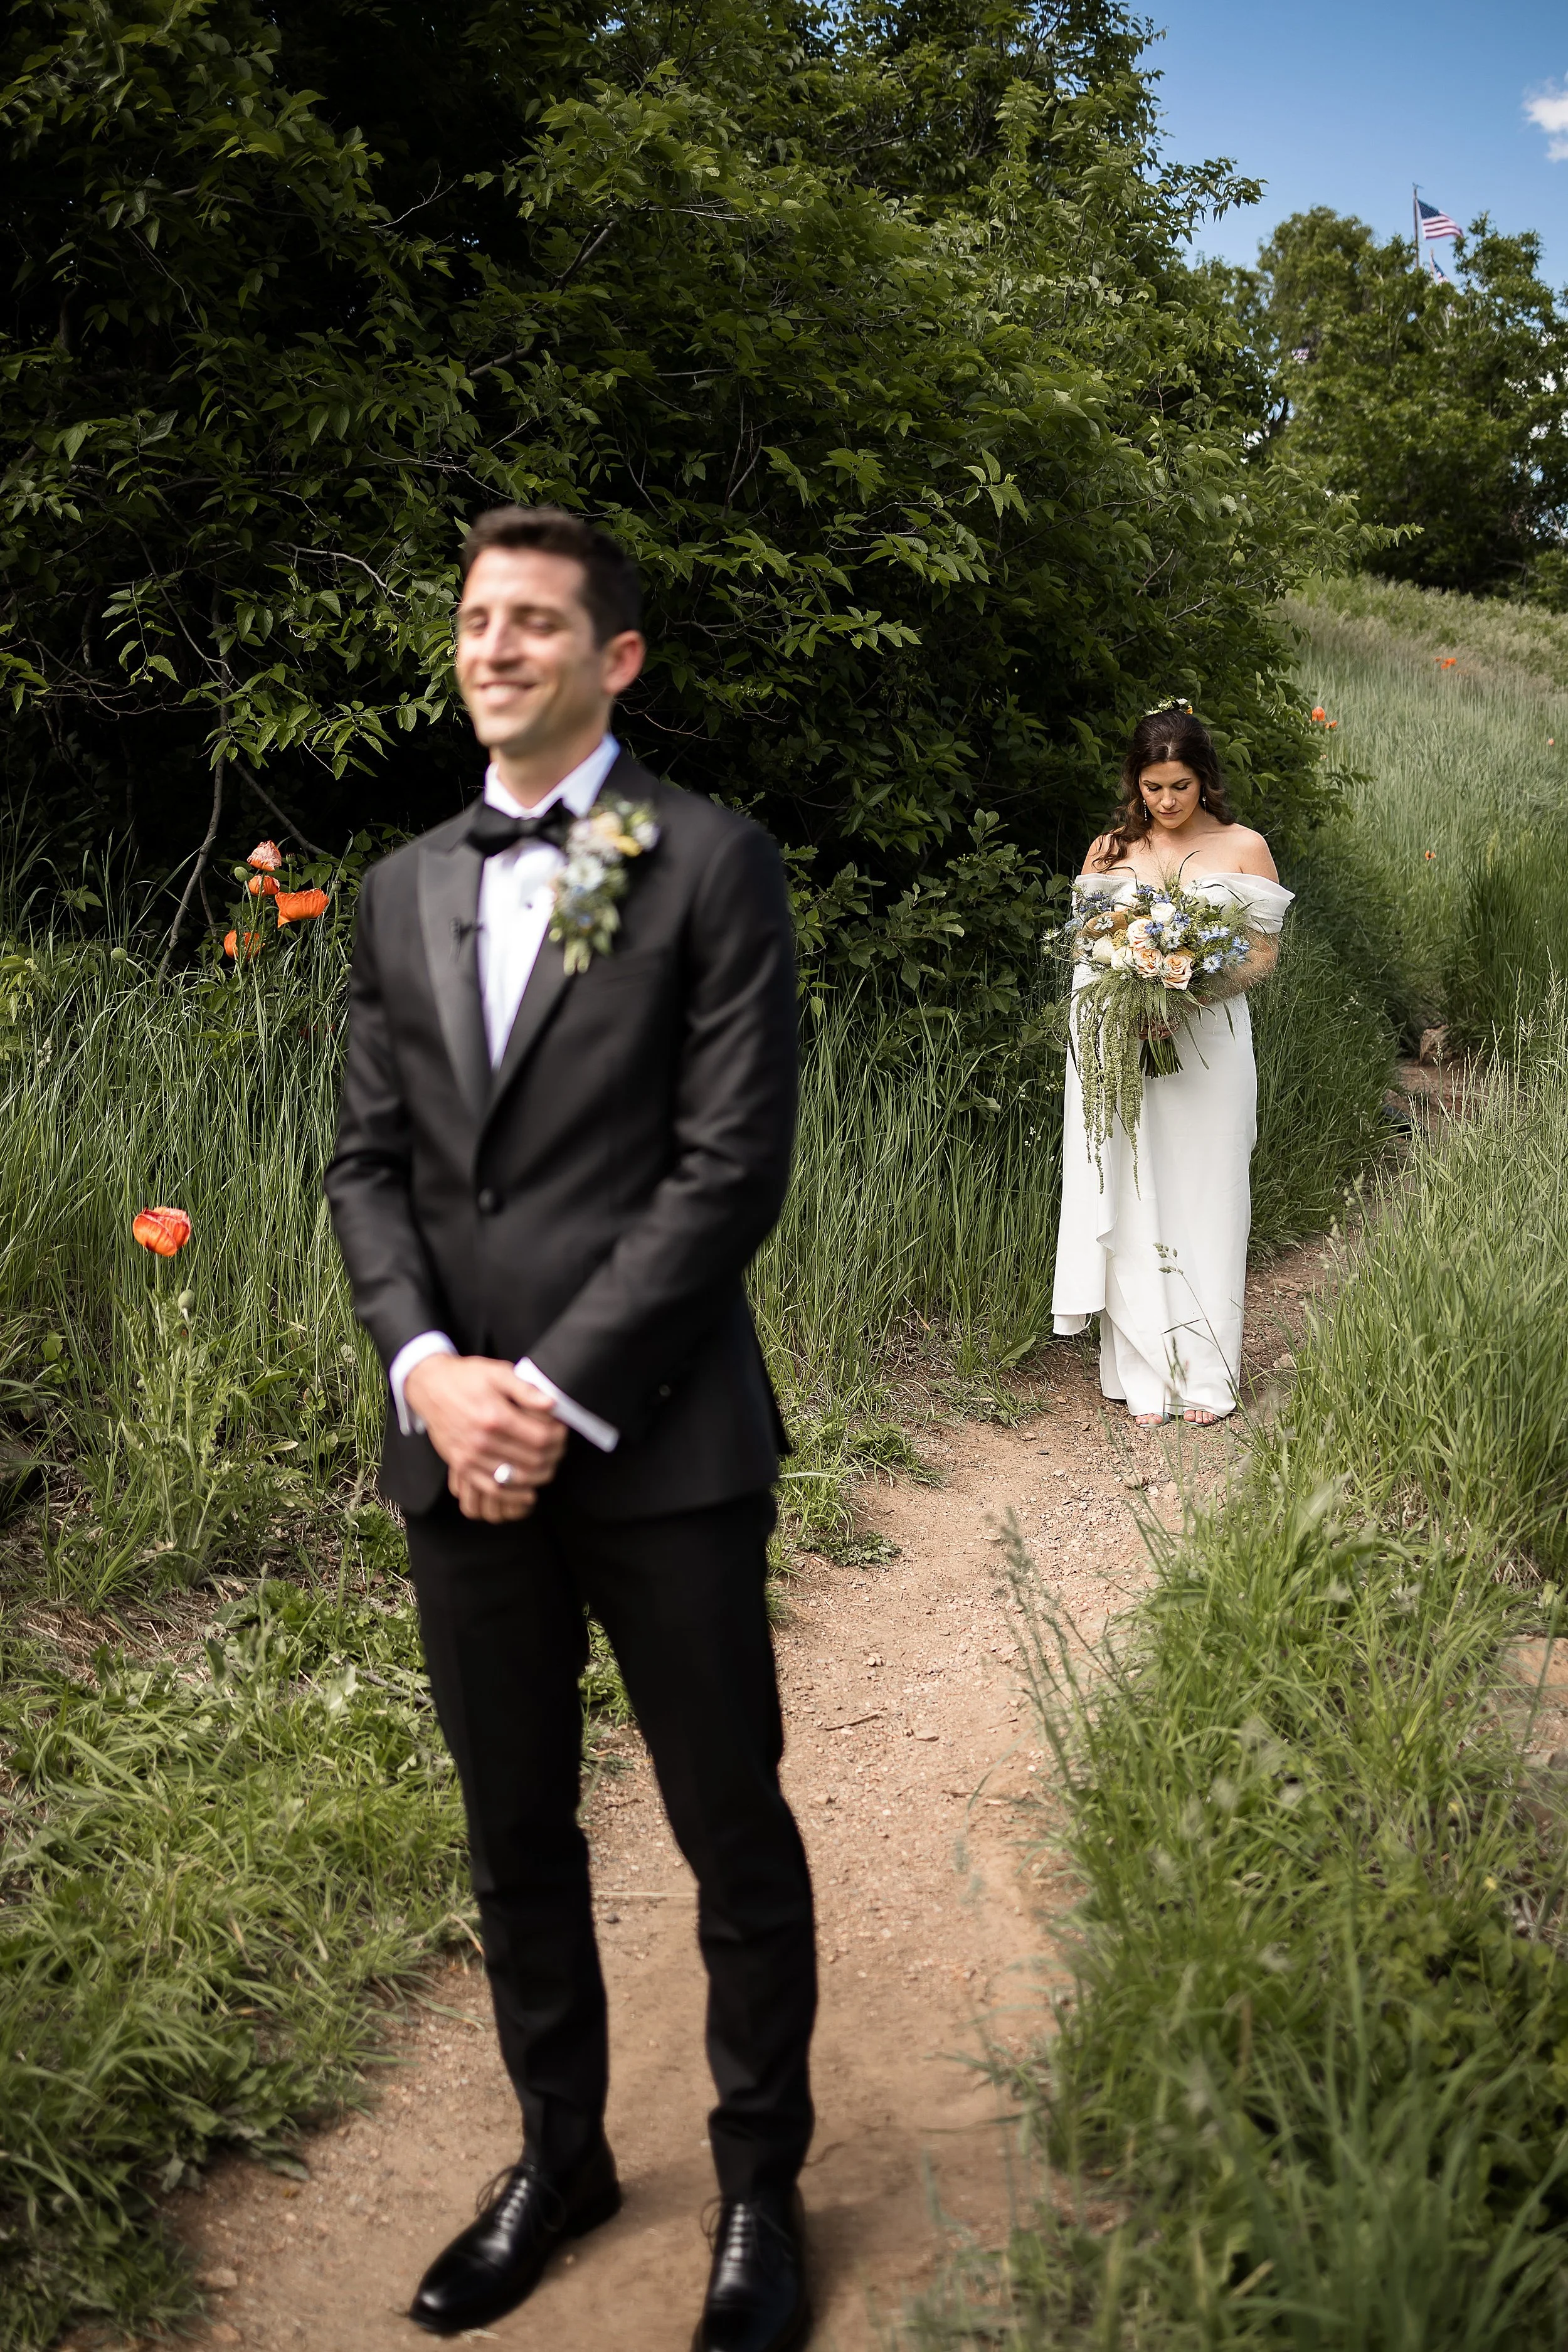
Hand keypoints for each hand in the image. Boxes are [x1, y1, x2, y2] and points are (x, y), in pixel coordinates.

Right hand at [403, 1354, 568, 1522]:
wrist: (430, 1388)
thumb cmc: (466, 1378)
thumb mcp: (498, 1373)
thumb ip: (526, 1389)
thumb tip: (552, 1404)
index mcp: (495, 1416)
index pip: (541, 1437)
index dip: (559, 1437)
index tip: (562, 1431)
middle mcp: (482, 1441)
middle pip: (532, 1460)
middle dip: (554, 1456)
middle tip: (559, 1448)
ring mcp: (470, 1457)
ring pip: (516, 1478)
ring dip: (539, 1475)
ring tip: (549, 1465)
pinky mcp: (461, 1466)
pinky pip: (492, 1489)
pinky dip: (514, 1495)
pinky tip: (528, 1492)